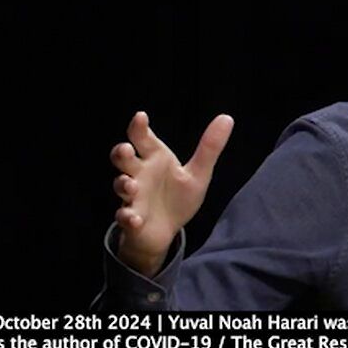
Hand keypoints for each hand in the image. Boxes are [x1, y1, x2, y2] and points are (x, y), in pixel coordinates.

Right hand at [110, 111, 233, 276]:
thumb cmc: (177, 197)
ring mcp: (132, 196)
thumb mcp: (198, 173)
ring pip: (120, 185)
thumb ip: (209, 148)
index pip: (143, 138)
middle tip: (127, 150)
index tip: (141, 117)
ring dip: (123, 184)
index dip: (139, 127)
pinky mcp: (131, 218)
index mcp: (155, 159)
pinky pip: (125, 217)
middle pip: (122, 158)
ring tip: (132, 185)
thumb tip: (227, 117)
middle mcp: (139, 174)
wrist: (166, 230)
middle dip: (121, 152)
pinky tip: (136, 219)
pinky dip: (128, 217)